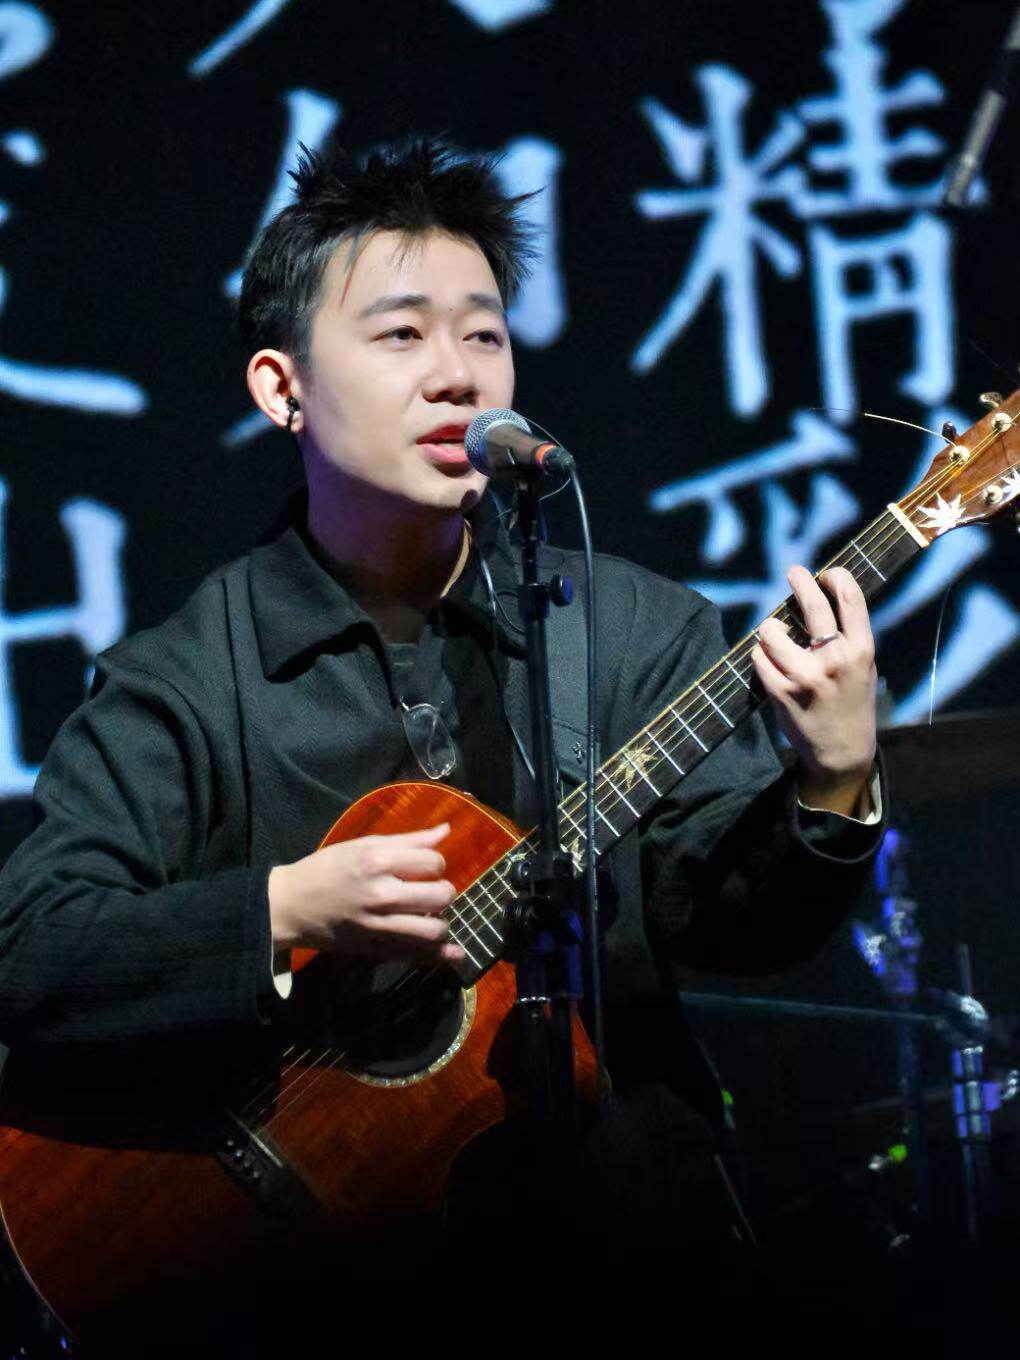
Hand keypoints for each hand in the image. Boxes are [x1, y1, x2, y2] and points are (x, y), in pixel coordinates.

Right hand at [268, 822, 463, 963]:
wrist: (291, 905)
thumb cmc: (326, 869)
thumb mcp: (363, 846)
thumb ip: (408, 840)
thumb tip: (445, 830)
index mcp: (378, 861)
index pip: (434, 862)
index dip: (435, 863)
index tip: (424, 867)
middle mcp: (381, 894)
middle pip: (442, 895)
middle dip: (443, 891)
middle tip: (429, 891)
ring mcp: (379, 925)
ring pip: (435, 929)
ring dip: (442, 921)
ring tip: (431, 915)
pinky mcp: (375, 949)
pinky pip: (417, 955)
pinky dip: (440, 954)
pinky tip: (454, 953)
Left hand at [752, 566, 876, 815]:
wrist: (843, 752)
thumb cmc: (852, 703)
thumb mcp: (863, 668)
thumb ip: (848, 637)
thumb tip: (822, 598)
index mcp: (862, 651)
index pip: (851, 600)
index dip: (836, 577)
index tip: (826, 572)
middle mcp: (835, 660)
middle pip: (813, 605)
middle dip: (801, 582)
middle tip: (794, 572)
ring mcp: (807, 675)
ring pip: (773, 631)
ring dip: (770, 628)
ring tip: (775, 634)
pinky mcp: (782, 691)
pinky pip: (760, 657)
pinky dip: (761, 654)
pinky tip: (770, 661)